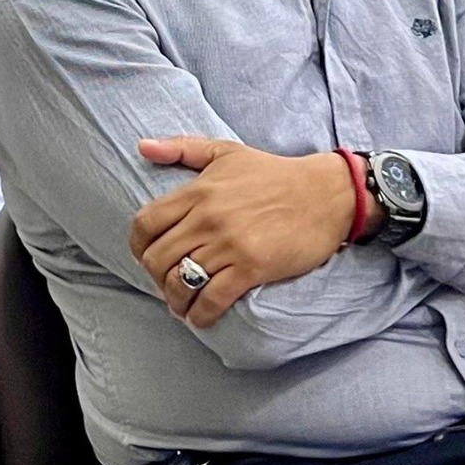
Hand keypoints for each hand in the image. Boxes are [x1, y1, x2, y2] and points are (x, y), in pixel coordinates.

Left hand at [131, 138, 355, 327]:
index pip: (145, 224)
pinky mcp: (253, 267)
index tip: (145, 257)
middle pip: (158, 258)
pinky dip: (201, 314)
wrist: (326, 193)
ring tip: (181, 305)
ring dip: (175, 301)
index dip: (138, 246)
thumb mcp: (225, 151)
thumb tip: (142, 147)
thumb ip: (181, 148)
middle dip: (155, 277)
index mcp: (197, 191)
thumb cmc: (273, 173)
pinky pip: (213, 299)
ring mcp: (229, 244)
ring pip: (181, 282)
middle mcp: (207, 218)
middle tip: (167, 284)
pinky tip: (201, 317)